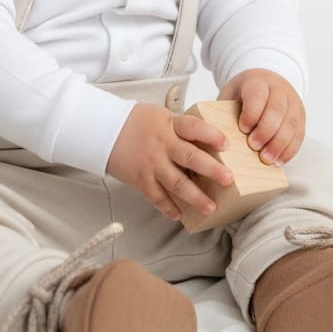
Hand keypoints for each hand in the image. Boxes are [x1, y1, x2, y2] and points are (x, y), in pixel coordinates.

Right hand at [107, 103, 234, 221]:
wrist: (104, 129)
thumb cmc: (136, 122)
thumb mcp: (161, 116)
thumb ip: (182, 128)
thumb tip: (210, 140)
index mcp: (169, 125)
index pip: (193, 127)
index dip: (210, 135)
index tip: (225, 143)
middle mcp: (162, 145)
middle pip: (189, 157)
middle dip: (211, 169)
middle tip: (228, 179)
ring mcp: (152, 164)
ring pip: (176, 182)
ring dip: (194, 197)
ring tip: (210, 207)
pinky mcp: (141, 179)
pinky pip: (156, 197)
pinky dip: (168, 208)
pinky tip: (179, 215)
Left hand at [217, 69, 305, 165]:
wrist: (265, 81)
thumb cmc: (243, 93)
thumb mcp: (230, 94)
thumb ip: (225, 111)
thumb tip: (216, 137)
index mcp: (258, 81)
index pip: (258, 95)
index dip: (252, 113)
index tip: (243, 129)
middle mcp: (279, 90)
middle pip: (277, 110)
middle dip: (266, 131)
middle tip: (254, 147)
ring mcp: (293, 102)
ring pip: (291, 123)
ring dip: (279, 144)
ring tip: (267, 160)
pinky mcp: (301, 116)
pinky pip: (299, 134)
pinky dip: (290, 150)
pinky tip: (279, 161)